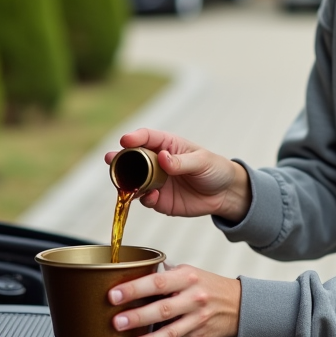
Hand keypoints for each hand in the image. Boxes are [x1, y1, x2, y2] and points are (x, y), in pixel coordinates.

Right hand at [104, 128, 250, 222]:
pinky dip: (142, 198)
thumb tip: (162, 158)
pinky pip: (144, 199)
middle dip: (120, 158)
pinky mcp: (158, 199)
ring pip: (133, 180)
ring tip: (122, 182)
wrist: (224, 194)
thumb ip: (181, 161)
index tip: (126, 140)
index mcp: (168, 145)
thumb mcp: (202, 162)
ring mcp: (155, 181)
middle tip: (111, 159)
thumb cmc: (214, 169)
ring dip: (125, 180)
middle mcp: (157, 162)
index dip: (135, 137)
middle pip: (132, 158)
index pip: (147, 137)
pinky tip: (149, 197)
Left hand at [110, 263, 240, 336]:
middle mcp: (193, 297)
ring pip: (170, 330)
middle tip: (116, 320)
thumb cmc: (208, 287)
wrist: (238, 305)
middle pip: (162, 307)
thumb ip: (164, 277)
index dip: (134, 289)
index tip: (114, 294)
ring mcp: (196, 318)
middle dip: (136, 315)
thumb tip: (132, 276)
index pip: (157, 281)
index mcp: (186, 277)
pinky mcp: (197, 334)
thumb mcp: (189, 273)